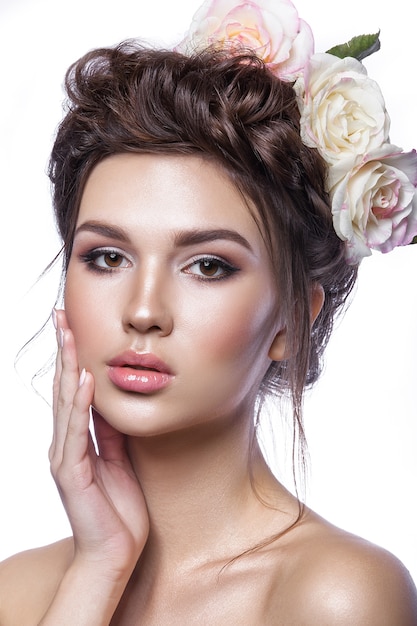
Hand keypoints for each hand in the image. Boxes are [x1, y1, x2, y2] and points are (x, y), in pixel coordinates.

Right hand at [50, 309, 148, 580]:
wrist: (115, 555)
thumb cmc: (120, 511)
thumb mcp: (121, 460)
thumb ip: (114, 432)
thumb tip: (114, 399)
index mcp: (78, 440)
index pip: (73, 388)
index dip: (73, 355)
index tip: (74, 324)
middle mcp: (66, 444)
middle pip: (63, 387)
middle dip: (64, 349)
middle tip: (61, 314)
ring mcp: (66, 458)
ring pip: (64, 402)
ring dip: (67, 365)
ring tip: (69, 332)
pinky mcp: (72, 474)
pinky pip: (77, 431)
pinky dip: (80, 403)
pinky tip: (82, 378)